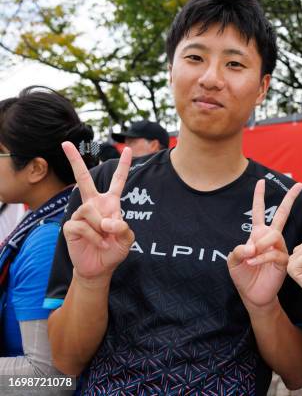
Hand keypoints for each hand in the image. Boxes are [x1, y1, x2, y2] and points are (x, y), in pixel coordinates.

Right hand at [62, 142, 134, 286]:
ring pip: (89, 210)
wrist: (100, 267)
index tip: (127, 149)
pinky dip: (94, 236)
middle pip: (83, 179)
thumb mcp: (127, 240)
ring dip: (100, 227)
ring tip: (106, 239)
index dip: (123, 166)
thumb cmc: (114, 250)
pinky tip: (98, 243)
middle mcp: (94, 204)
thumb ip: (123, 228)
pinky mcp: (70, 225)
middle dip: (74, 161)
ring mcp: (81, 214)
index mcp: (111, 203)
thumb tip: (108, 221)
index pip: (118, 181)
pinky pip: (82, 225)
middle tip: (65, 143)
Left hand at [228, 179, 301, 308]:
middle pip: (282, 214)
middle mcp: (271, 238)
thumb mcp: (233, 262)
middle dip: (290, 199)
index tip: (261, 182)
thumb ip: (238, 250)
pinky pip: (274, 252)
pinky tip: (252, 261)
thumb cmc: (243, 276)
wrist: (253, 295)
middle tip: (299, 185)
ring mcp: (279, 248)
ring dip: (261, 243)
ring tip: (251, 255)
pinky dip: (261, 256)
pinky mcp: (283, 261)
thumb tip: (252, 246)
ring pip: (274, 235)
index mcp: (257, 235)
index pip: (259, 212)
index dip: (259, 197)